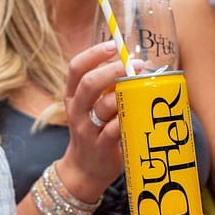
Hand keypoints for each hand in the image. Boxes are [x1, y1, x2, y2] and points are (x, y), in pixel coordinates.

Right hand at [56, 42, 133, 201]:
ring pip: (103, 106)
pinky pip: (114, 129)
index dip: (94, 54)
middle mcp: (76, 110)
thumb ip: (105, 88)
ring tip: (142, 86)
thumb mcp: (91, 107)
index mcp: (73, 96)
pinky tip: (139, 112)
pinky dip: (127, 119)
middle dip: (112, 70)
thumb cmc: (94, 131)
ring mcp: (86, 129)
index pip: (76, 68)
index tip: (114, 44)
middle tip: (135, 64)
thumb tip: (134, 66)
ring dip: (124, 94)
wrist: (85, 169)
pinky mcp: (100, 146)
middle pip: (89, 84)